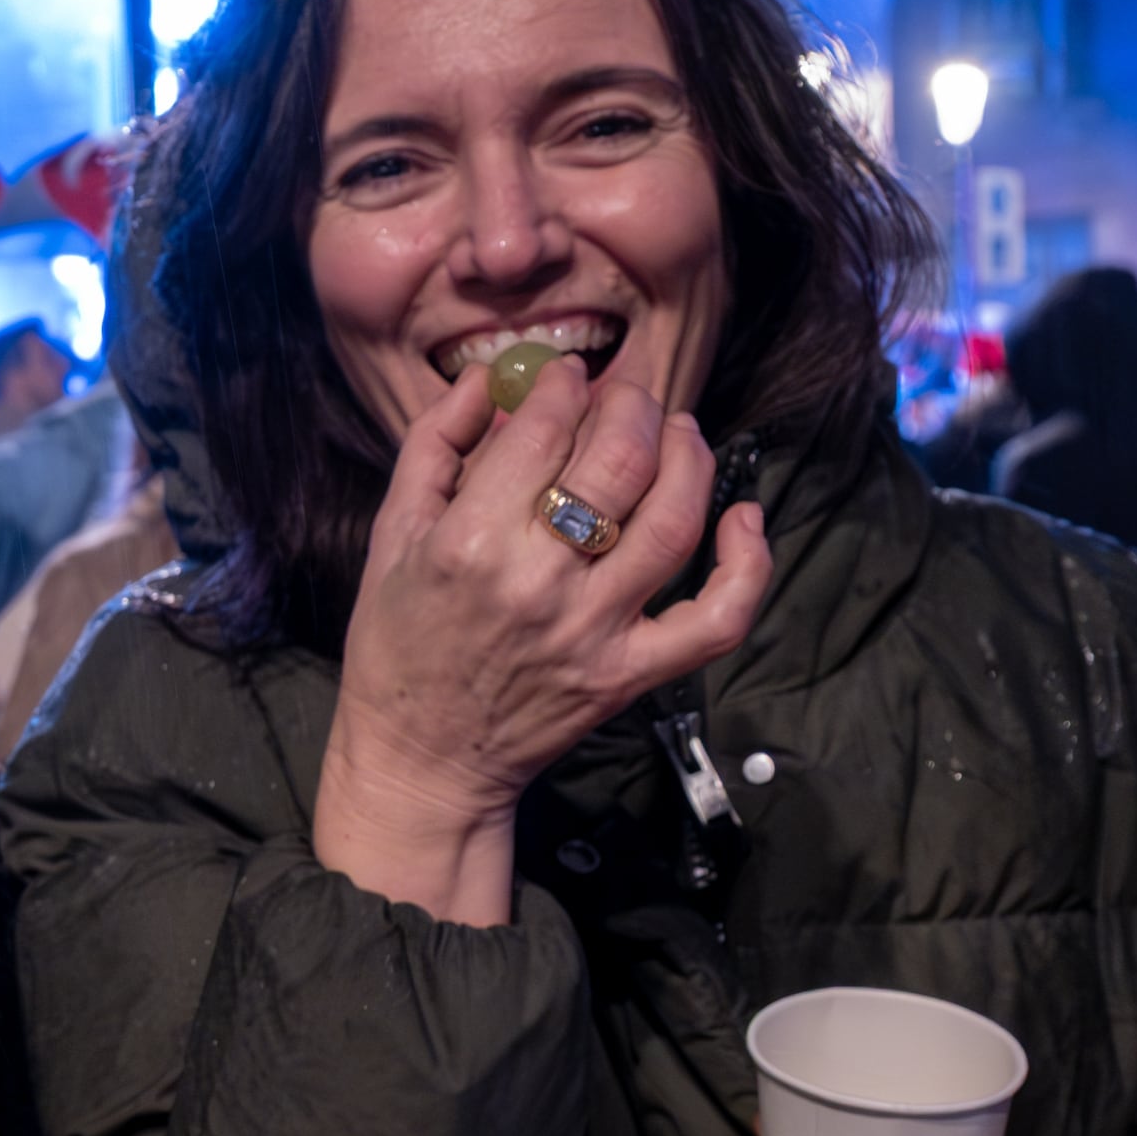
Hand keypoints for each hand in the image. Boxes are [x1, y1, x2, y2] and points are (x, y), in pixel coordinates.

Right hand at [313, 355, 770, 923]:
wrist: (423, 759)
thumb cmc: (396, 644)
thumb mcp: (389, 537)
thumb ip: (434, 447)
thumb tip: (488, 380)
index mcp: (468, 545)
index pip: (542, 432)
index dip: (565, 385)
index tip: (568, 376)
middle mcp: (538, 584)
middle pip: (618, 463)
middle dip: (633, 406)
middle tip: (628, 394)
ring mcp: (595, 632)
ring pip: (672, 522)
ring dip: (689, 458)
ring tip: (680, 430)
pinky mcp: (632, 674)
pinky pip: (716, 617)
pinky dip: (747, 563)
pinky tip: (742, 516)